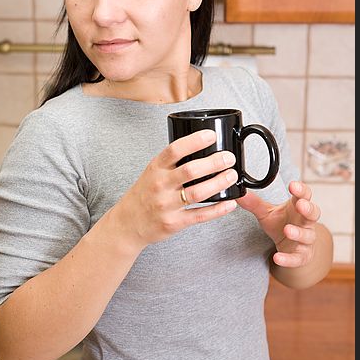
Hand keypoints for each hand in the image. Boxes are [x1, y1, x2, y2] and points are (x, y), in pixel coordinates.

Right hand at [112, 130, 238, 247]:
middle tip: (228, 158)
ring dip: (218, 183)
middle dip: (213, 163)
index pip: (175, 150)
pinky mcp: (174, 223)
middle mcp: (160, 185)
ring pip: (197, 193)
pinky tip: (230, 202)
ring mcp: (167, 205)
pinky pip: (199, 215)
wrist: (128, 223)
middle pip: (190, 171)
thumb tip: (201, 147)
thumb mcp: (152, 172)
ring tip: (232, 176)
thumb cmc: (144, 194)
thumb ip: (172, 162)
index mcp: (156, 169)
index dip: (194, 141)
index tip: (211, 135)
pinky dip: (217, 209)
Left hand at [236, 181, 320, 267]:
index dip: (301, 190)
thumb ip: (254, 204)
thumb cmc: (281, 224)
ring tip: (287, 230)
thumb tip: (240, 194)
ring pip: (308, 235)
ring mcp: (306, 239)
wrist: (289, 248)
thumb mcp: (266, 213)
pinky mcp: (302, 256)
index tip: (293, 185)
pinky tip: (278, 257)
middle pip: (313, 213)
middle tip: (301, 204)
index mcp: (297, 207)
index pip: (304, 195)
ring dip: (299, 233)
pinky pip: (298, 257)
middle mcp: (305, 222)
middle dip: (308, 208)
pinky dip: (288, 258)